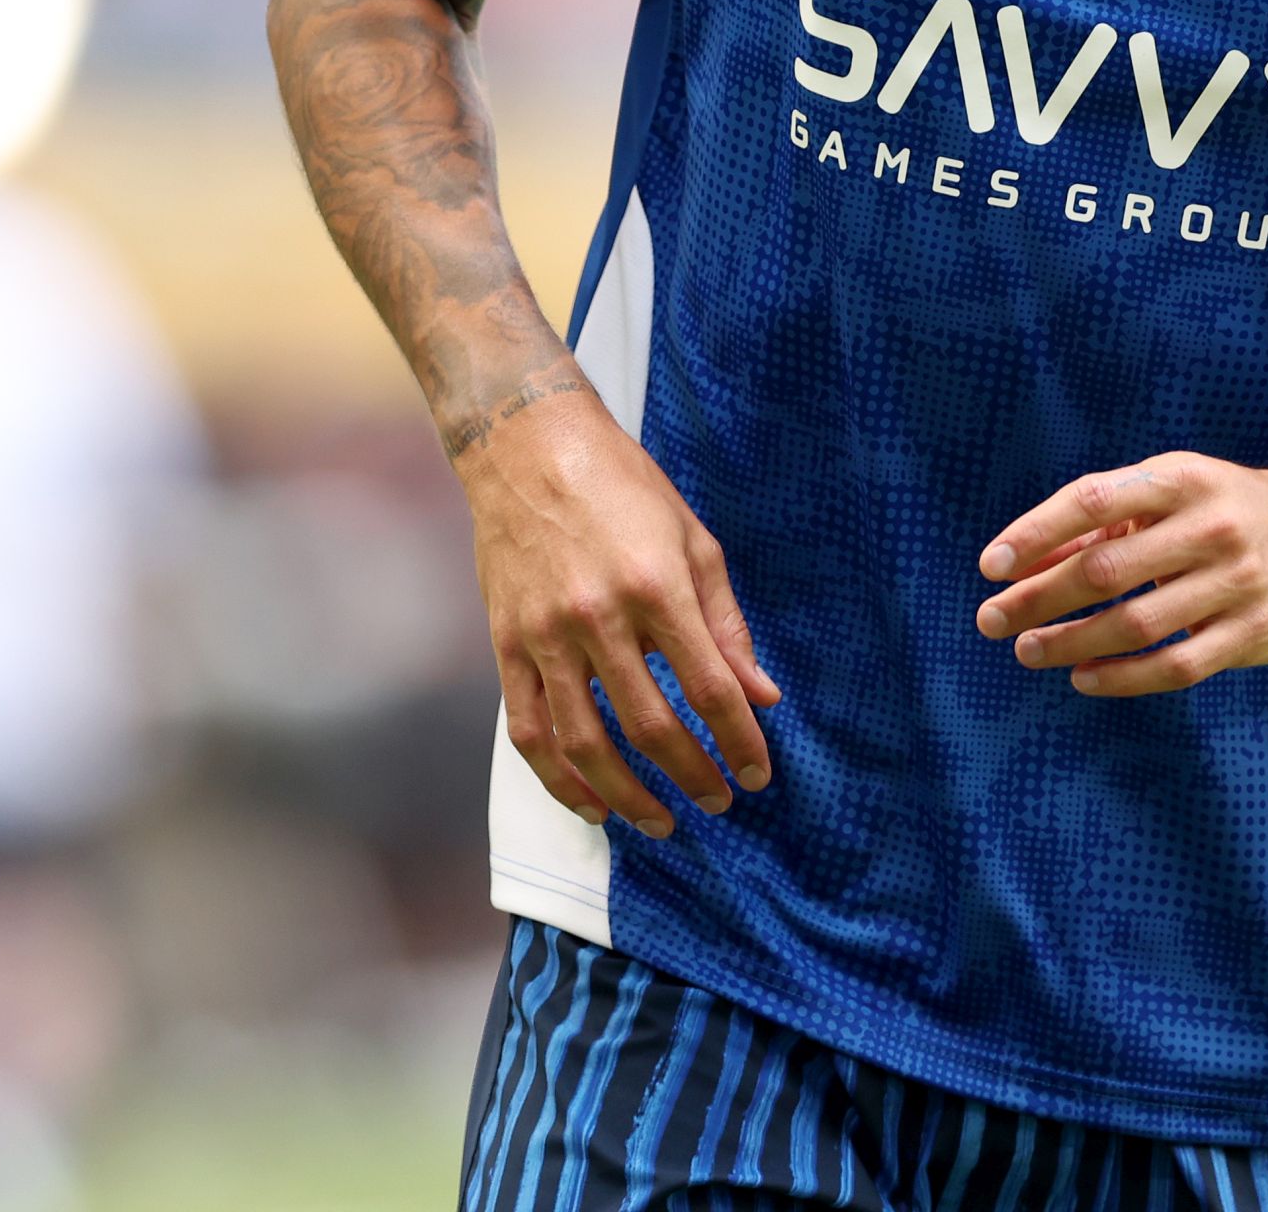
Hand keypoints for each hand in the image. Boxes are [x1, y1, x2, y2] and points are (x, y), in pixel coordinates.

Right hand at [460, 385, 779, 833]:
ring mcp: (546, 634)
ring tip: (660, 822)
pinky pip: (529, 731)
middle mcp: (599, 616)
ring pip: (586, 743)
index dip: (740, 742)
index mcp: (657, 586)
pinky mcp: (506, 644)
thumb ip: (727, 625)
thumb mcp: (693, 541)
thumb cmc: (622, 487)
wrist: (527, 446)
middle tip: (718, 802)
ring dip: (628, 797)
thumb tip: (761, 696)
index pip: (709, 689)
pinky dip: (559, 780)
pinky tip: (591, 804)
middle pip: (651, 727)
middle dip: (693, 777)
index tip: (759, 774)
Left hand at [973, 453, 1267, 696]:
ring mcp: (1237, 583)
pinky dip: (1122, 677)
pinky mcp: (1253, 634)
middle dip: (1039, 598)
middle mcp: (1211, 527)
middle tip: (992, 619)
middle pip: (1106, 570)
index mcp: (1181, 479)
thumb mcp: (1167, 492)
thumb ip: (1098, 524)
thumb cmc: (1219, 509)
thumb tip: (1020, 564)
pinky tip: (1082, 678)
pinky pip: (1176, 666)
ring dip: (1071, 642)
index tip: (991, 564)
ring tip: (1028, 650)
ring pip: (1136, 624)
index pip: (1095, 500)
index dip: (1037, 532)